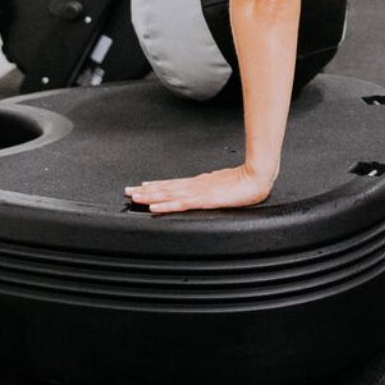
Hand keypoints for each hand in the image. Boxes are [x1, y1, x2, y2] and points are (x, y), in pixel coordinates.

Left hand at [125, 165, 273, 215]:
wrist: (257, 177)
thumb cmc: (246, 182)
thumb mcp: (226, 186)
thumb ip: (215, 188)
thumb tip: (209, 190)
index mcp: (200, 183)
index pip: (173, 185)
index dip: (156, 186)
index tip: (141, 187)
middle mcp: (195, 186)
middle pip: (166, 188)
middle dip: (145, 191)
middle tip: (127, 192)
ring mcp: (198, 192)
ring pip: (169, 195)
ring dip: (150, 196)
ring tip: (134, 197)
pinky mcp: (204, 199)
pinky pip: (180, 204)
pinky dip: (166, 205)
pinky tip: (155, 207)